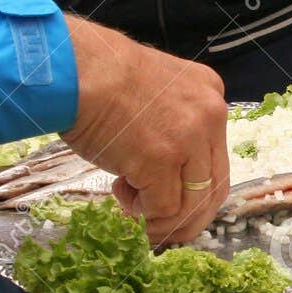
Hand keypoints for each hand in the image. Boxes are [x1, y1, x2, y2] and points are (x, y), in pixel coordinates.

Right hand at [62, 17, 230, 243]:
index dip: (194, 186)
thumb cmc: (99, 76)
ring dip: (164, 219)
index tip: (169, 196)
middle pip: (215, 186)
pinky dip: (144, 215)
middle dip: (189, 216)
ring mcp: (189, 140)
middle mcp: (210, 117)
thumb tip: (164, 167)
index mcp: (210, 95)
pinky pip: (164, 208)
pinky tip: (122, 195)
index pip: (216, 156)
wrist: (75, 68)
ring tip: (133, 210)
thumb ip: (170, 123)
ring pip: (193, 204)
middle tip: (160, 224)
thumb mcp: (155, 91)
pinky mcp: (162, 161)